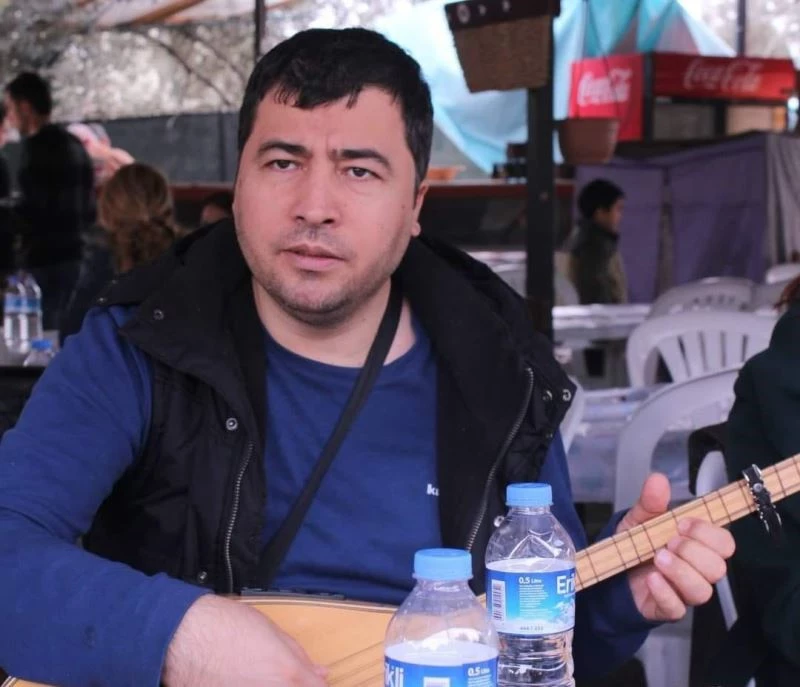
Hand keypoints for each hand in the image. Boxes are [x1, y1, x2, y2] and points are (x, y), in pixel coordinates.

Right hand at [163, 595, 327, 685]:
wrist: (181, 637)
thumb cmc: (225, 626)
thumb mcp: (270, 631)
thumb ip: (299, 657)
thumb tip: (320, 673)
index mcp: (288, 675)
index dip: (314, 683)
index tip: (309, 680)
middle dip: (293, 685)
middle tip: (278, 676)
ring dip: (269, 686)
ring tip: (252, 676)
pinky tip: (239, 682)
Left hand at [617, 473, 735, 621]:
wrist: (613, 571)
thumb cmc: (637, 543)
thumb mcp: (640, 519)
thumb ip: (651, 501)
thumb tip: (658, 479)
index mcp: (698, 545)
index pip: (724, 543)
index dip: (708, 533)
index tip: (682, 523)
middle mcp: (698, 570)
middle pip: (718, 567)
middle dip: (694, 551)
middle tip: (668, 542)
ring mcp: (685, 591)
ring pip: (702, 590)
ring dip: (681, 571)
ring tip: (658, 557)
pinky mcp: (669, 609)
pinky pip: (677, 608)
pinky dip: (665, 592)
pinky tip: (651, 578)